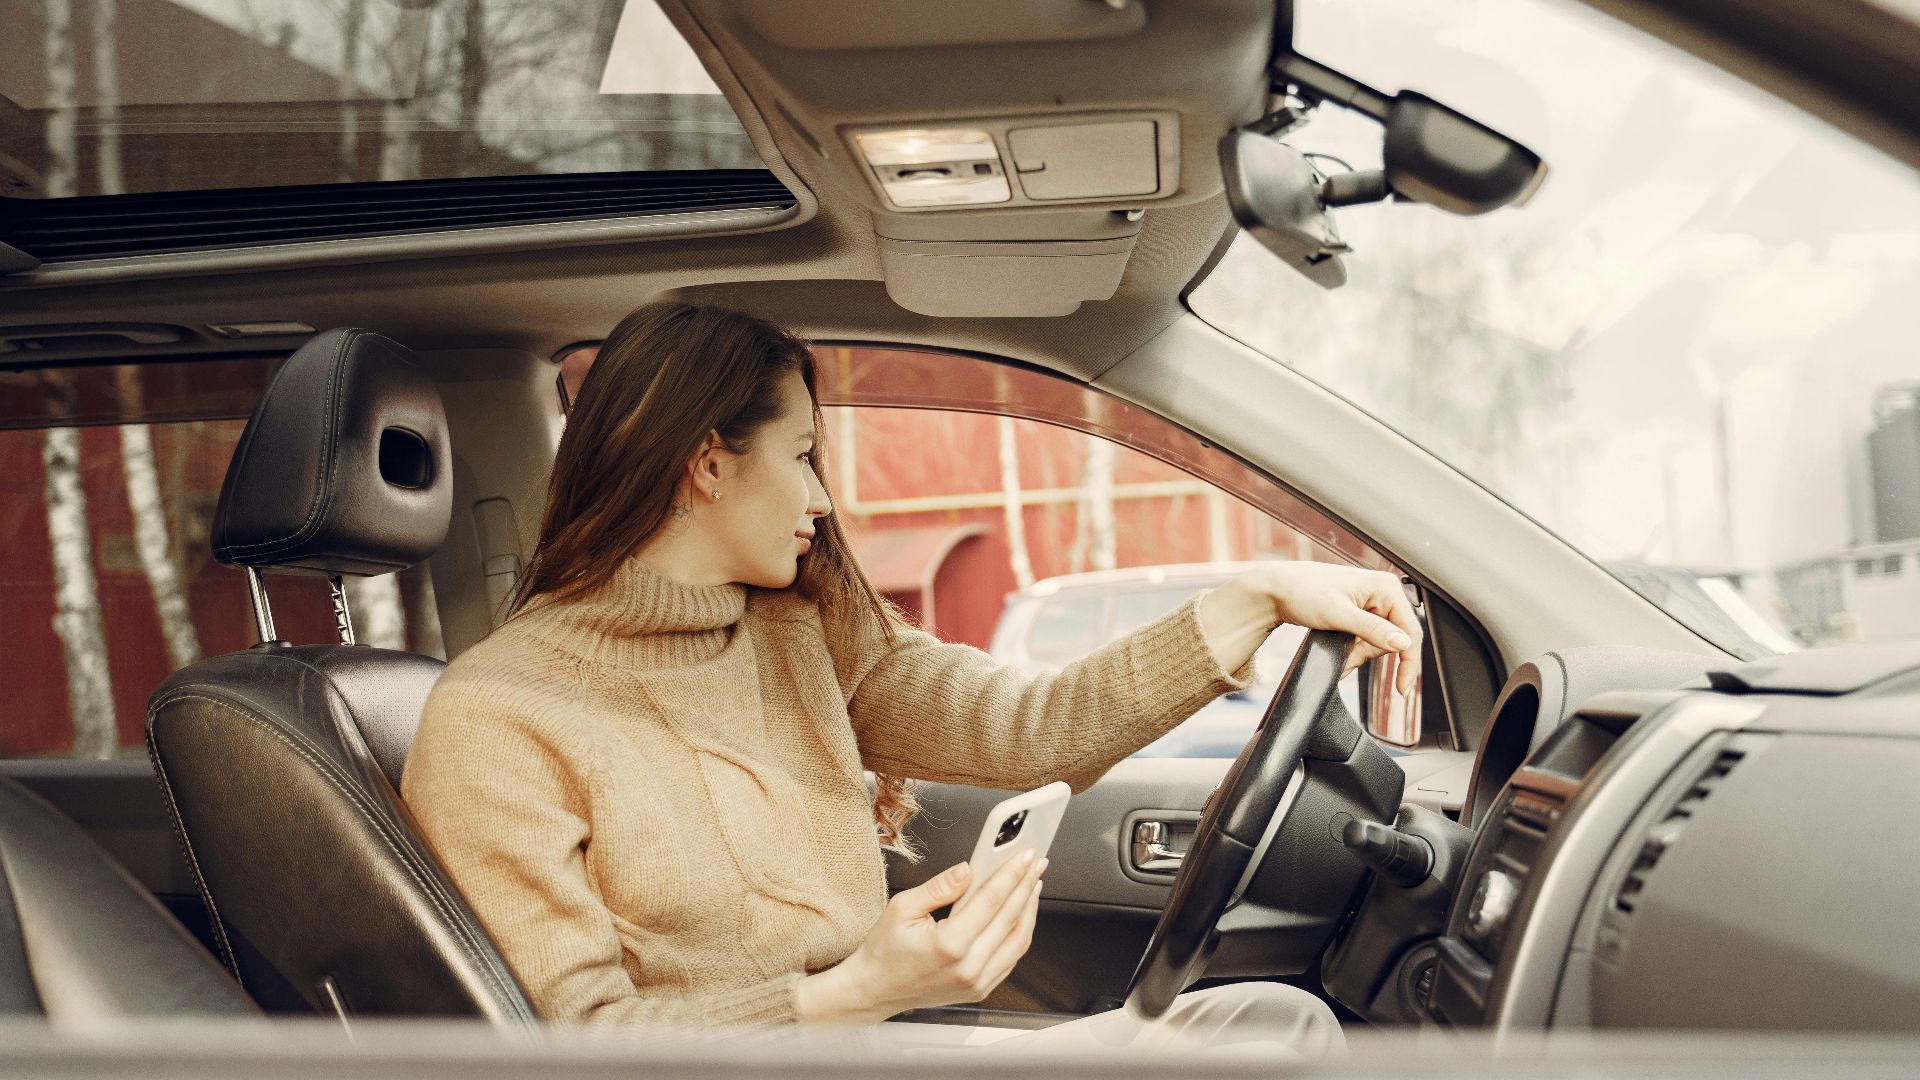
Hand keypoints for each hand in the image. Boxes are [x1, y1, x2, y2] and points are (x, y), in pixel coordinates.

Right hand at [794, 852, 1043, 1025]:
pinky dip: (1019, 932)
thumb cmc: (884, 951)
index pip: (992, 901)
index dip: (1012, 874)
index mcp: (950, 945)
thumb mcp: (903, 907)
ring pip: (1018, 941)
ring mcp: (977, 983)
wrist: (875, 990)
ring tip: (1032, 884)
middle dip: (1026, 885)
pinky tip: (1020, 913)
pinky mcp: (980, 990)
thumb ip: (940, 887)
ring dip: (1029, 909)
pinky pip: (1010, 958)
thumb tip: (967, 869)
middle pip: (1011, 919)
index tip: (1025, 855)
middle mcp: (968, 967)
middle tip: (1036, 863)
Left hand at [1202, 562, 1422, 694]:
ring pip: (1377, 643)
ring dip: (1358, 655)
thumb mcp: (1338, 614)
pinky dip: (1353, 651)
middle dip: (1367, 656)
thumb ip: (1372, 630)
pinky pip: (1366, 640)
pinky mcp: (1361, 613)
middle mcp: (1383, 593)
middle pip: (1393, 640)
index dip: (1409, 662)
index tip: (1402, 689)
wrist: (1277, 590)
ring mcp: (1372, 603)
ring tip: (1337, 656)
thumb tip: (1403, 644)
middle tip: (1345, 663)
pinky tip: (1340, 653)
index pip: (1410, 631)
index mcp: (1386, 587)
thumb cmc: (1303, 592)